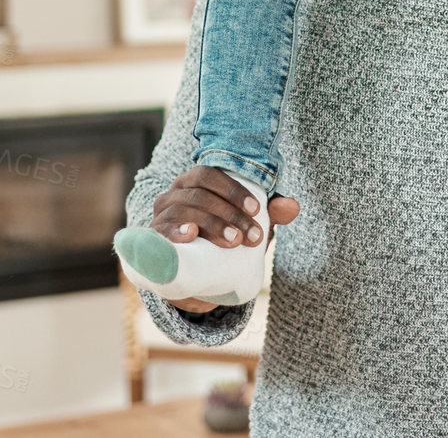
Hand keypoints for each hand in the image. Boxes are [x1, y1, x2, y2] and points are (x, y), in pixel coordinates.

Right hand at [151, 165, 300, 313]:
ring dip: (211, 224)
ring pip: (183, 212)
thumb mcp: (246, 222)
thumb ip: (270, 214)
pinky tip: (191, 235)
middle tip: (252, 236)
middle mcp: (174, 194)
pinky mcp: (154, 240)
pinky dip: (175, 232)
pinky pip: (160, 232)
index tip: (257, 210)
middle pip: (199, 196)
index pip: (209, 174)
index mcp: (194, 182)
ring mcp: (161, 217)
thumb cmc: (222, 235)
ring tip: (233, 241)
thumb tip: (293, 206)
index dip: (233, 189)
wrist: (193, 273)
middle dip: (229, 214)